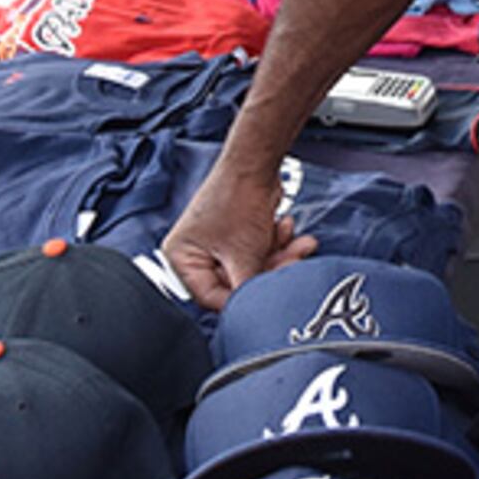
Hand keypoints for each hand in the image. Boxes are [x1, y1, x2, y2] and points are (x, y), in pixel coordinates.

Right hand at [160, 159, 317, 308]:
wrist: (255, 163)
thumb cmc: (236, 198)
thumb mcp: (243, 256)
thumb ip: (246, 291)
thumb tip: (255, 315)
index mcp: (181, 258)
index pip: (211, 298)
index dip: (241, 300)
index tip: (264, 299)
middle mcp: (195, 253)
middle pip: (236, 282)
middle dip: (268, 272)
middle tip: (291, 265)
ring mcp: (217, 243)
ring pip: (252, 267)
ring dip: (279, 257)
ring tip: (297, 245)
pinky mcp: (237, 234)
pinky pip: (259, 252)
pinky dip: (275, 244)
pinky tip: (285, 228)